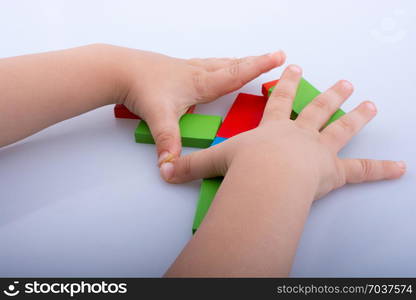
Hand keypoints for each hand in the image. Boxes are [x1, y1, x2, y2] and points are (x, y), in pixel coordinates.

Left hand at [116, 46, 284, 163]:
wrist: (119, 69)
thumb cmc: (140, 86)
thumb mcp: (159, 117)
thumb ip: (168, 143)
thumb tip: (171, 166)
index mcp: (200, 83)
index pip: (236, 74)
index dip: (258, 67)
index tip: (277, 58)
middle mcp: (197, 73)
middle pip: (233, 65)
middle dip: (256, 61)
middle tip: (275, 55)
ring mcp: (187, 68)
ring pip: (220, 63)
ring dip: (238, 62)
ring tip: (250, 61)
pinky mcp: (177, 69)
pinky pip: (205, 64)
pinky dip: (218, 64)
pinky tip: (213, 68)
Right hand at [161, 65, 404, 199]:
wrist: (267, 176)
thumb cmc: (245, 166)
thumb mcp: (213, 163)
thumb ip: (190, 166)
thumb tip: (163, 171)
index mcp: (273, 128)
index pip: (278, 100)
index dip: (284, 83)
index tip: (291, 68)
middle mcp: (299, 134)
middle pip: (315, 108)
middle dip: (327, 93)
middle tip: (343, 81)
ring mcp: (319, 149)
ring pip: (341, 128)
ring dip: (356, 116)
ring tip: (371, 105)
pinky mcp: (334, 172)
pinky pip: (361, 171)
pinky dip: (381, 170)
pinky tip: (399, 168)